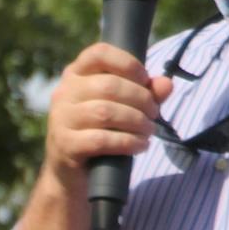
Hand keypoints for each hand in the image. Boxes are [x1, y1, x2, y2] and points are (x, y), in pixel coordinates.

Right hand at [43, 43, 174, 188]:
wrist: (72, 175)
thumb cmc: (99, 134)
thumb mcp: (123, 109)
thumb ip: (145, 93)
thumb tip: (166, 84)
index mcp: (76, 75)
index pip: (99, 53)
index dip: (127, 63)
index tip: (144, 80)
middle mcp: (64, 93)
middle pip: (109, 85)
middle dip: (140, 99)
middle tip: (154, 113)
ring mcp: (61, 119)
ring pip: (105, 112)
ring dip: (136, 121)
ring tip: (149, 130)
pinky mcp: (65, 144)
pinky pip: (101, 139)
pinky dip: (127, 142)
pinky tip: (139, 145)